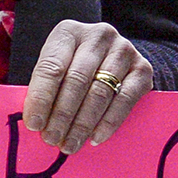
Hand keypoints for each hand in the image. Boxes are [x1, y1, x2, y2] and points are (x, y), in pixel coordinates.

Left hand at [22, 20, 153, 149]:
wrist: (112, 58)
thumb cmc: (73, 67)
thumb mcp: (55, 67)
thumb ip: (43, 87)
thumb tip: (34, 122)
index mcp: (69, 32)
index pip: (51, 67)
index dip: (41, 98)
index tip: (34, 124)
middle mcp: (99, 35)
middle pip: (76, 80)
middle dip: (62, 115)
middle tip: (51, 140)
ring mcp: (124, 50)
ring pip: (100, 92)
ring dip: (82, 124)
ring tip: (70, 145)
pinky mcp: (143, 69)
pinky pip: (124, 100)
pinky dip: (109, 122)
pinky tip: (95, 138)